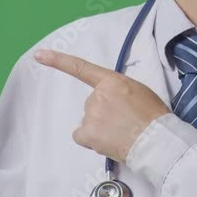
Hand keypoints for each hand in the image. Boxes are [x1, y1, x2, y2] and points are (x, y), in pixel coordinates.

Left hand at [35, 49, 169, 162]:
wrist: (156, 140)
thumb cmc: (152, 115)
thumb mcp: (138, 90)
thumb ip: (118, 89)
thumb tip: (111, 98)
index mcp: (111, 81)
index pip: (81, 68)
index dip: (58, 61)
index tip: (40, 55)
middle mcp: (97, 96)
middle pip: (93, 103)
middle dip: (104, 112)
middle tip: (124, 121)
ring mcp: (91, 115)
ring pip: (89, 120)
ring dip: (100, 127)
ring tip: (121, 132)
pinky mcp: (88, 134)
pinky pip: (81, 136)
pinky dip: (91, 140)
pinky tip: (107, 141)